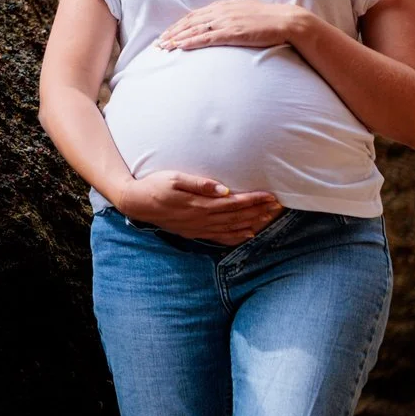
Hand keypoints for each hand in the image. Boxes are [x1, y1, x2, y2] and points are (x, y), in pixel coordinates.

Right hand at [115, 170, 283, 244]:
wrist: (136, 203)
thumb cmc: (154, 185)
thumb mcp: (174, 178)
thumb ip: (199, 183)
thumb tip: (223, 188)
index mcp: (199, 204)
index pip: (233, 203)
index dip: (253, 200)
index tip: (270, 196)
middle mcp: (202, 218)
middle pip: (237, 216)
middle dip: (259, 211)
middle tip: (278, 206)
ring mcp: (199, 227)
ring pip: (232, 228)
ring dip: (252, 222)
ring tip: (269, 218)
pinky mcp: (194, 232)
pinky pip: (220, 237)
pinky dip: (236, 237)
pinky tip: (248, 234)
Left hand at [156, 0, 311, 52]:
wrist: (286, 20)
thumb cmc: (268, 18)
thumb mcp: (245, 11)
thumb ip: (231, 15)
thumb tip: (222, 21)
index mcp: (223, 6)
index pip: (194, 15)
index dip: (179, 24)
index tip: (167, 33)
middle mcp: (221, 11)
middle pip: (189, 22)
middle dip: (172, 32)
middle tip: (158, 42)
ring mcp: (226, 22)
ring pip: (194, 30)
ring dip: (177, 38)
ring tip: (164, 47)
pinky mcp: (232, 32)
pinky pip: (207, 38)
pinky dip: (191, 42)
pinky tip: (181, 47)